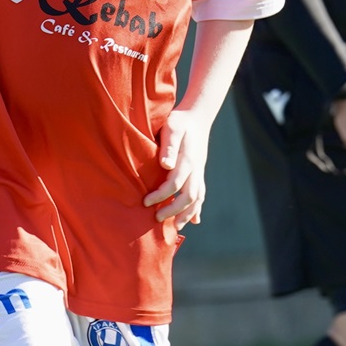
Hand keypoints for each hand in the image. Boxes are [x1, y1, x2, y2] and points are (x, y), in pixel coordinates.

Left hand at [145, 108, 214, 227]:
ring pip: (197, 198)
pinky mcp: (199, 173)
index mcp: (187, 159)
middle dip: (173, 210)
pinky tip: (194, 220)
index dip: (160, 195)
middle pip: (188, 196)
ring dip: (187, 214)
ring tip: (176, 228)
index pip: (175, 184)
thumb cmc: (179, 121)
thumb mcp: (172, 127)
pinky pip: (201, 194)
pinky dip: (198, 208)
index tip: (145, 202)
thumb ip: (169, 146)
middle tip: (156, 219)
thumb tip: (166, 165)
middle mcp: (196, 169)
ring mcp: (199, 172)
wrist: (197, 117)